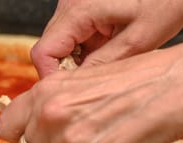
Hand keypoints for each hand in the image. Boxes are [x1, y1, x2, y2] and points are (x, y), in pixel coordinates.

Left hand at [0, 41, 182, 142]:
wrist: (175, 85)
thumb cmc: (137, 79)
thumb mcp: (83, 81)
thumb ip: (54, 104)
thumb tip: (39, 129)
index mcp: (45, 92)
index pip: (6, 129)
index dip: (21, 138)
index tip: (36, 141)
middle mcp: (51, 118)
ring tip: (106, 141)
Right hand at [31, 0, 182, 76]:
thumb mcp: (140, 39)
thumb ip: (104, 64)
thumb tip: (79, 86)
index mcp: (79, 10)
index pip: (43, 52)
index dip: (52, 78)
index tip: (71, 94)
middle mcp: (71, 4)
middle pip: (51, 49)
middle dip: (69, 71)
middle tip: (97, 83)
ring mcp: (77, 4)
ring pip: (64, 44)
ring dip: (82, 61)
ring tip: (111, 64)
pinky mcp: (87, 7)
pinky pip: (78, 36)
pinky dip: (90, 50)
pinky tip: (113, 52)